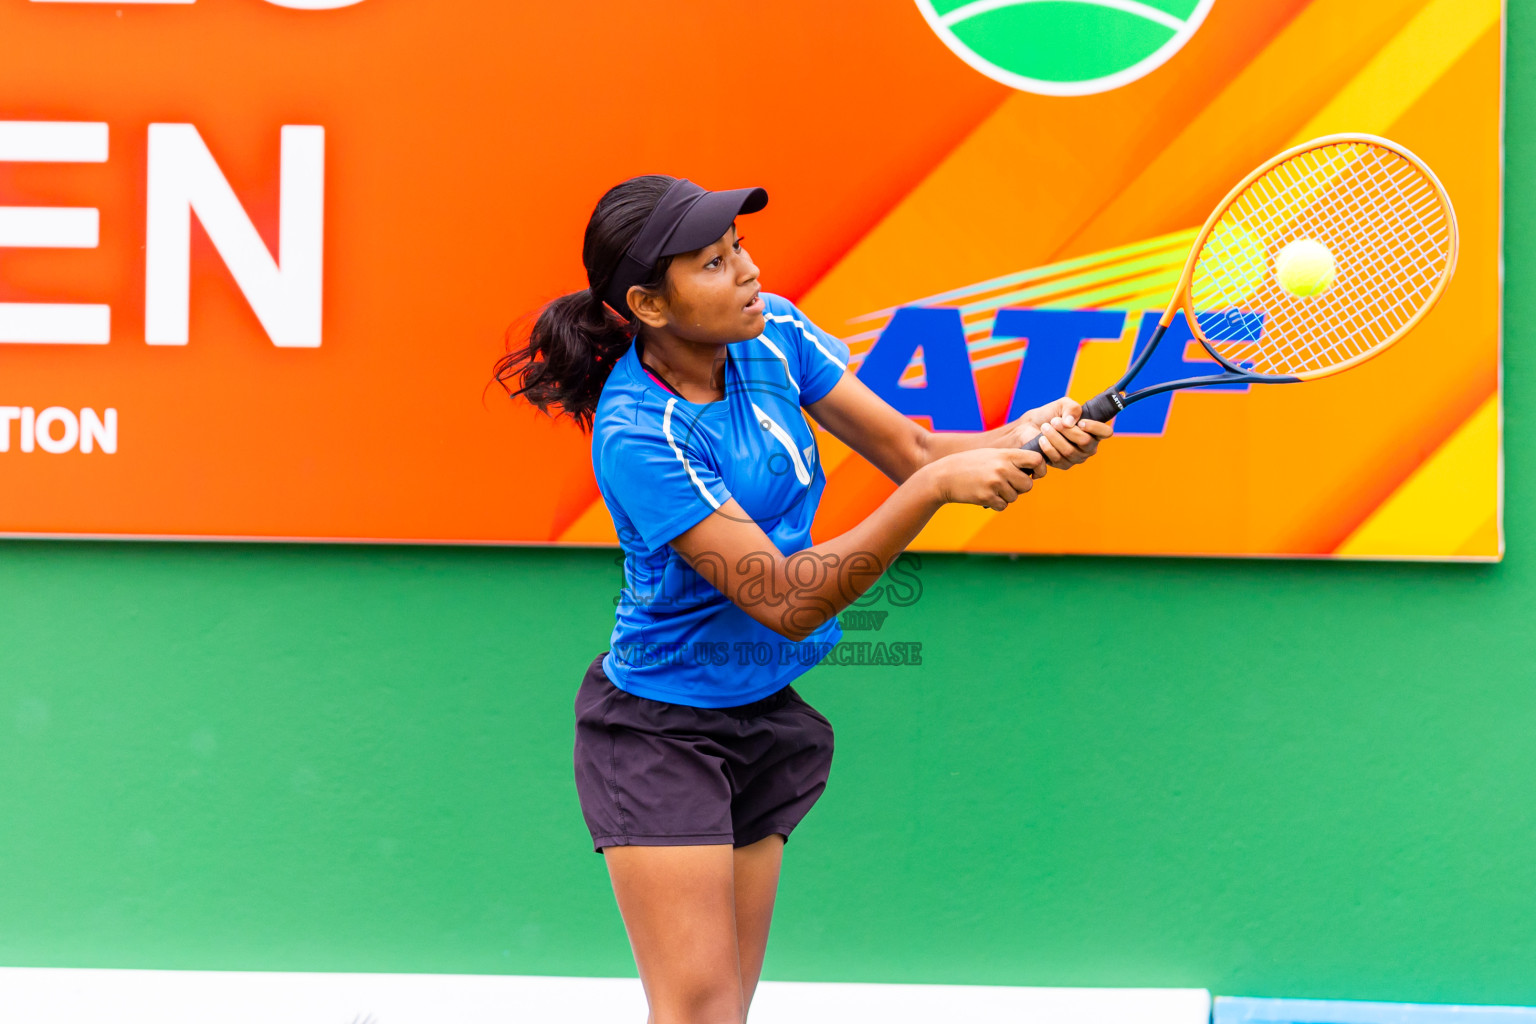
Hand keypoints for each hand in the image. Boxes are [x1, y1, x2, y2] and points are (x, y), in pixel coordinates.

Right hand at [927, 448, 1044, 511]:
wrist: (944, 476)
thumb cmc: (970, 465)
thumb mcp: (991, 454)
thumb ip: (1011, 460)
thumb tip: (1034, 472)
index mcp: (1005, 455)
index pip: (1037, 460)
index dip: (1040, 469)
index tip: (1034, 473)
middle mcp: (1002, 468)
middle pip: (1028, 485)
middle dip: (1020, 487)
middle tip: (1006, 484)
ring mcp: (995, 483)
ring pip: (1015, 497)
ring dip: (1006, 496)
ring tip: (990, 487)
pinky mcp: (987, 497)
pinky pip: (1003, 506)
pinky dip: (996, 504)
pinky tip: (984, 495)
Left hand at [1005, 397, 1113, 468]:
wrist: (1030, 426)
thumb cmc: (1050, 415)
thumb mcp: (1063, 405)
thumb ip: (1072, 408)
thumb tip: (1071, 422)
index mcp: (1093, 431)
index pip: (1105, 432)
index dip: (1095, 427)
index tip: (1081, 422)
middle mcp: (1088, 446)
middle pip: (1086, 441)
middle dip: (1068, 430)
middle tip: (1055, 421)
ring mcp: (1076, 457)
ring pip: (1070, 451)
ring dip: (1056, 437)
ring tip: (1045, 427)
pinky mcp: (1063, 465)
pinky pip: (1059, 459)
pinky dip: (1049, 447)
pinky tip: (1042, 439)